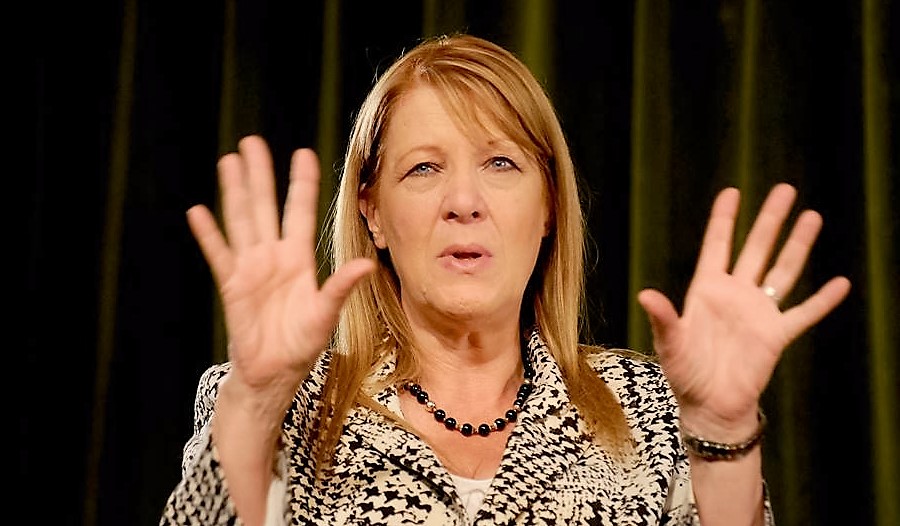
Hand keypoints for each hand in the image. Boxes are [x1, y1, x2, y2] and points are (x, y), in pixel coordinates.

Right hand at [187, 135, 374, 401]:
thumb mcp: (325, 314)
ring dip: (234, 192)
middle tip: (252, 142)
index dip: (301, 183)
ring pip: (240, 221)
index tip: (303, 152)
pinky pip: (219, 254)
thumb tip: (366, 265)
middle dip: (260, 175)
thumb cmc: (301, 345)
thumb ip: (340, 287)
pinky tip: (198, 211)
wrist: (272, 373)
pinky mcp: (231, 285)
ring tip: (228, 162)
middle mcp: (273, 257)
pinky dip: (208, 234)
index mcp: (298, 259)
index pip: (299, 211)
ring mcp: (250, 268)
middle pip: (265, 206)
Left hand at [637, 183, 850, 437]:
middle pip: (756, 248)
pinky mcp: (777, 335)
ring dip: (798, 245)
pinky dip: (823, 300)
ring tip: (812, 216)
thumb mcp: (670, 344)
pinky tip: (841, 283)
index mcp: (706, 290)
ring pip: (783, 270)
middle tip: (785, 190)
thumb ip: (663, 318)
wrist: (711, 407)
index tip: (732, 191)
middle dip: (770, 219)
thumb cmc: (685, 374)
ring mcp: (758, 312)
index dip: (724, 218)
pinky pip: (804, 313)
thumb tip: (645, 295)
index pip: (717, 245)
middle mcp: (735, 295)